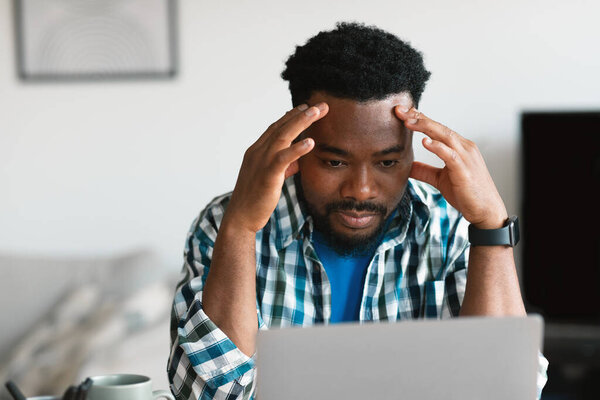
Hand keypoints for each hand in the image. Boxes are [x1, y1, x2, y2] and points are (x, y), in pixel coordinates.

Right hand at [224, 103, 328, 232]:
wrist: (241, 217)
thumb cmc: (256, 199)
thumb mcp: (271, 178)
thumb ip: (284, 167)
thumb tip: (298, 161)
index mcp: (257, 151)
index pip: (276, 128)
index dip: (291, 116)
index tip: (306, 107)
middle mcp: (258, 152)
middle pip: (281, 127)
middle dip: (301, 114)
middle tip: (320, 105)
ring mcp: (261, 162)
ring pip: (283, 136)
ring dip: (301, 122)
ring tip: (317, 112)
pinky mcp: (268, 175)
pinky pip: (283, 158)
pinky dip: (297, 149)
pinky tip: (310, 142)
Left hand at [394, 106, 507, 228]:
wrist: (486, 212)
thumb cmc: (467, 193)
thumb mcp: (441, 180)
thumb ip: (425, 171)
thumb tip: (407, 167)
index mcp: (459, 147)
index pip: (437, 128)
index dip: (420, 118)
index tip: (402, 112)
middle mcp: (464, 148)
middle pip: (439, 127)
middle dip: (419, 117)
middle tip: (400, 111)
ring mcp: (466, 158)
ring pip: (445, 136)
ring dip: (426, 127)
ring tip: (408, 121)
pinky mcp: (465, 171)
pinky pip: (450, 156)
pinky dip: (438, 147)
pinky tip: (425, 142)